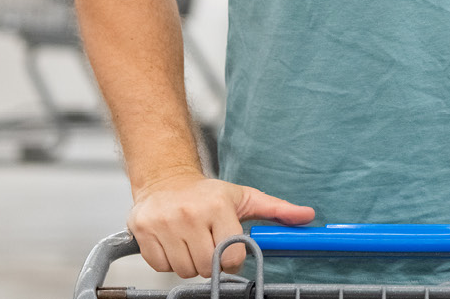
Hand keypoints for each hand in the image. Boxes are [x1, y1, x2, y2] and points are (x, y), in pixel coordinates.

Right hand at [128, 173, 314, 277]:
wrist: (166, 179)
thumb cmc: (207, 193)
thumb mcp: (245, 198)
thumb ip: (277, 210)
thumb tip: (307, 216)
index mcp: (217, 205)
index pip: (231, 256)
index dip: (231, 257)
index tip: (227, 245)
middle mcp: (189, 213)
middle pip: (206, 266)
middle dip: (210, 261)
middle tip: (208, 244)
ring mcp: (163, 223)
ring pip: (183, 270)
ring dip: (189, 262)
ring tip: (191, 241)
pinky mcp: (143, 231)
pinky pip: (160, 266)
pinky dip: (168, 260)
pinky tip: (174, 242)